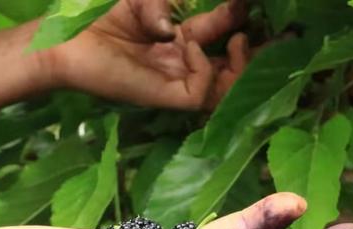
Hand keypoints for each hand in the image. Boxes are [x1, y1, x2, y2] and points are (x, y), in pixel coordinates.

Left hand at [48, 0, 249, 109]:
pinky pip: (200, 91)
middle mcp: (182, 61)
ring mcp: (176, 80)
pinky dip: (205, 68)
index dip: (238, 19)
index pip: (219, 33)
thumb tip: (180, 28)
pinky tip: (191, 46)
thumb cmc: (100, 15)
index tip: (249, 4)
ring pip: (224, 87)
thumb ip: (167, 4)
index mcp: (178, 38)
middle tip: (284, 35)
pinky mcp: (166, 96)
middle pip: (231, 65)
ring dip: (240, 65)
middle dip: (257, 51)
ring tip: (238, 41)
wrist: (68, 39)